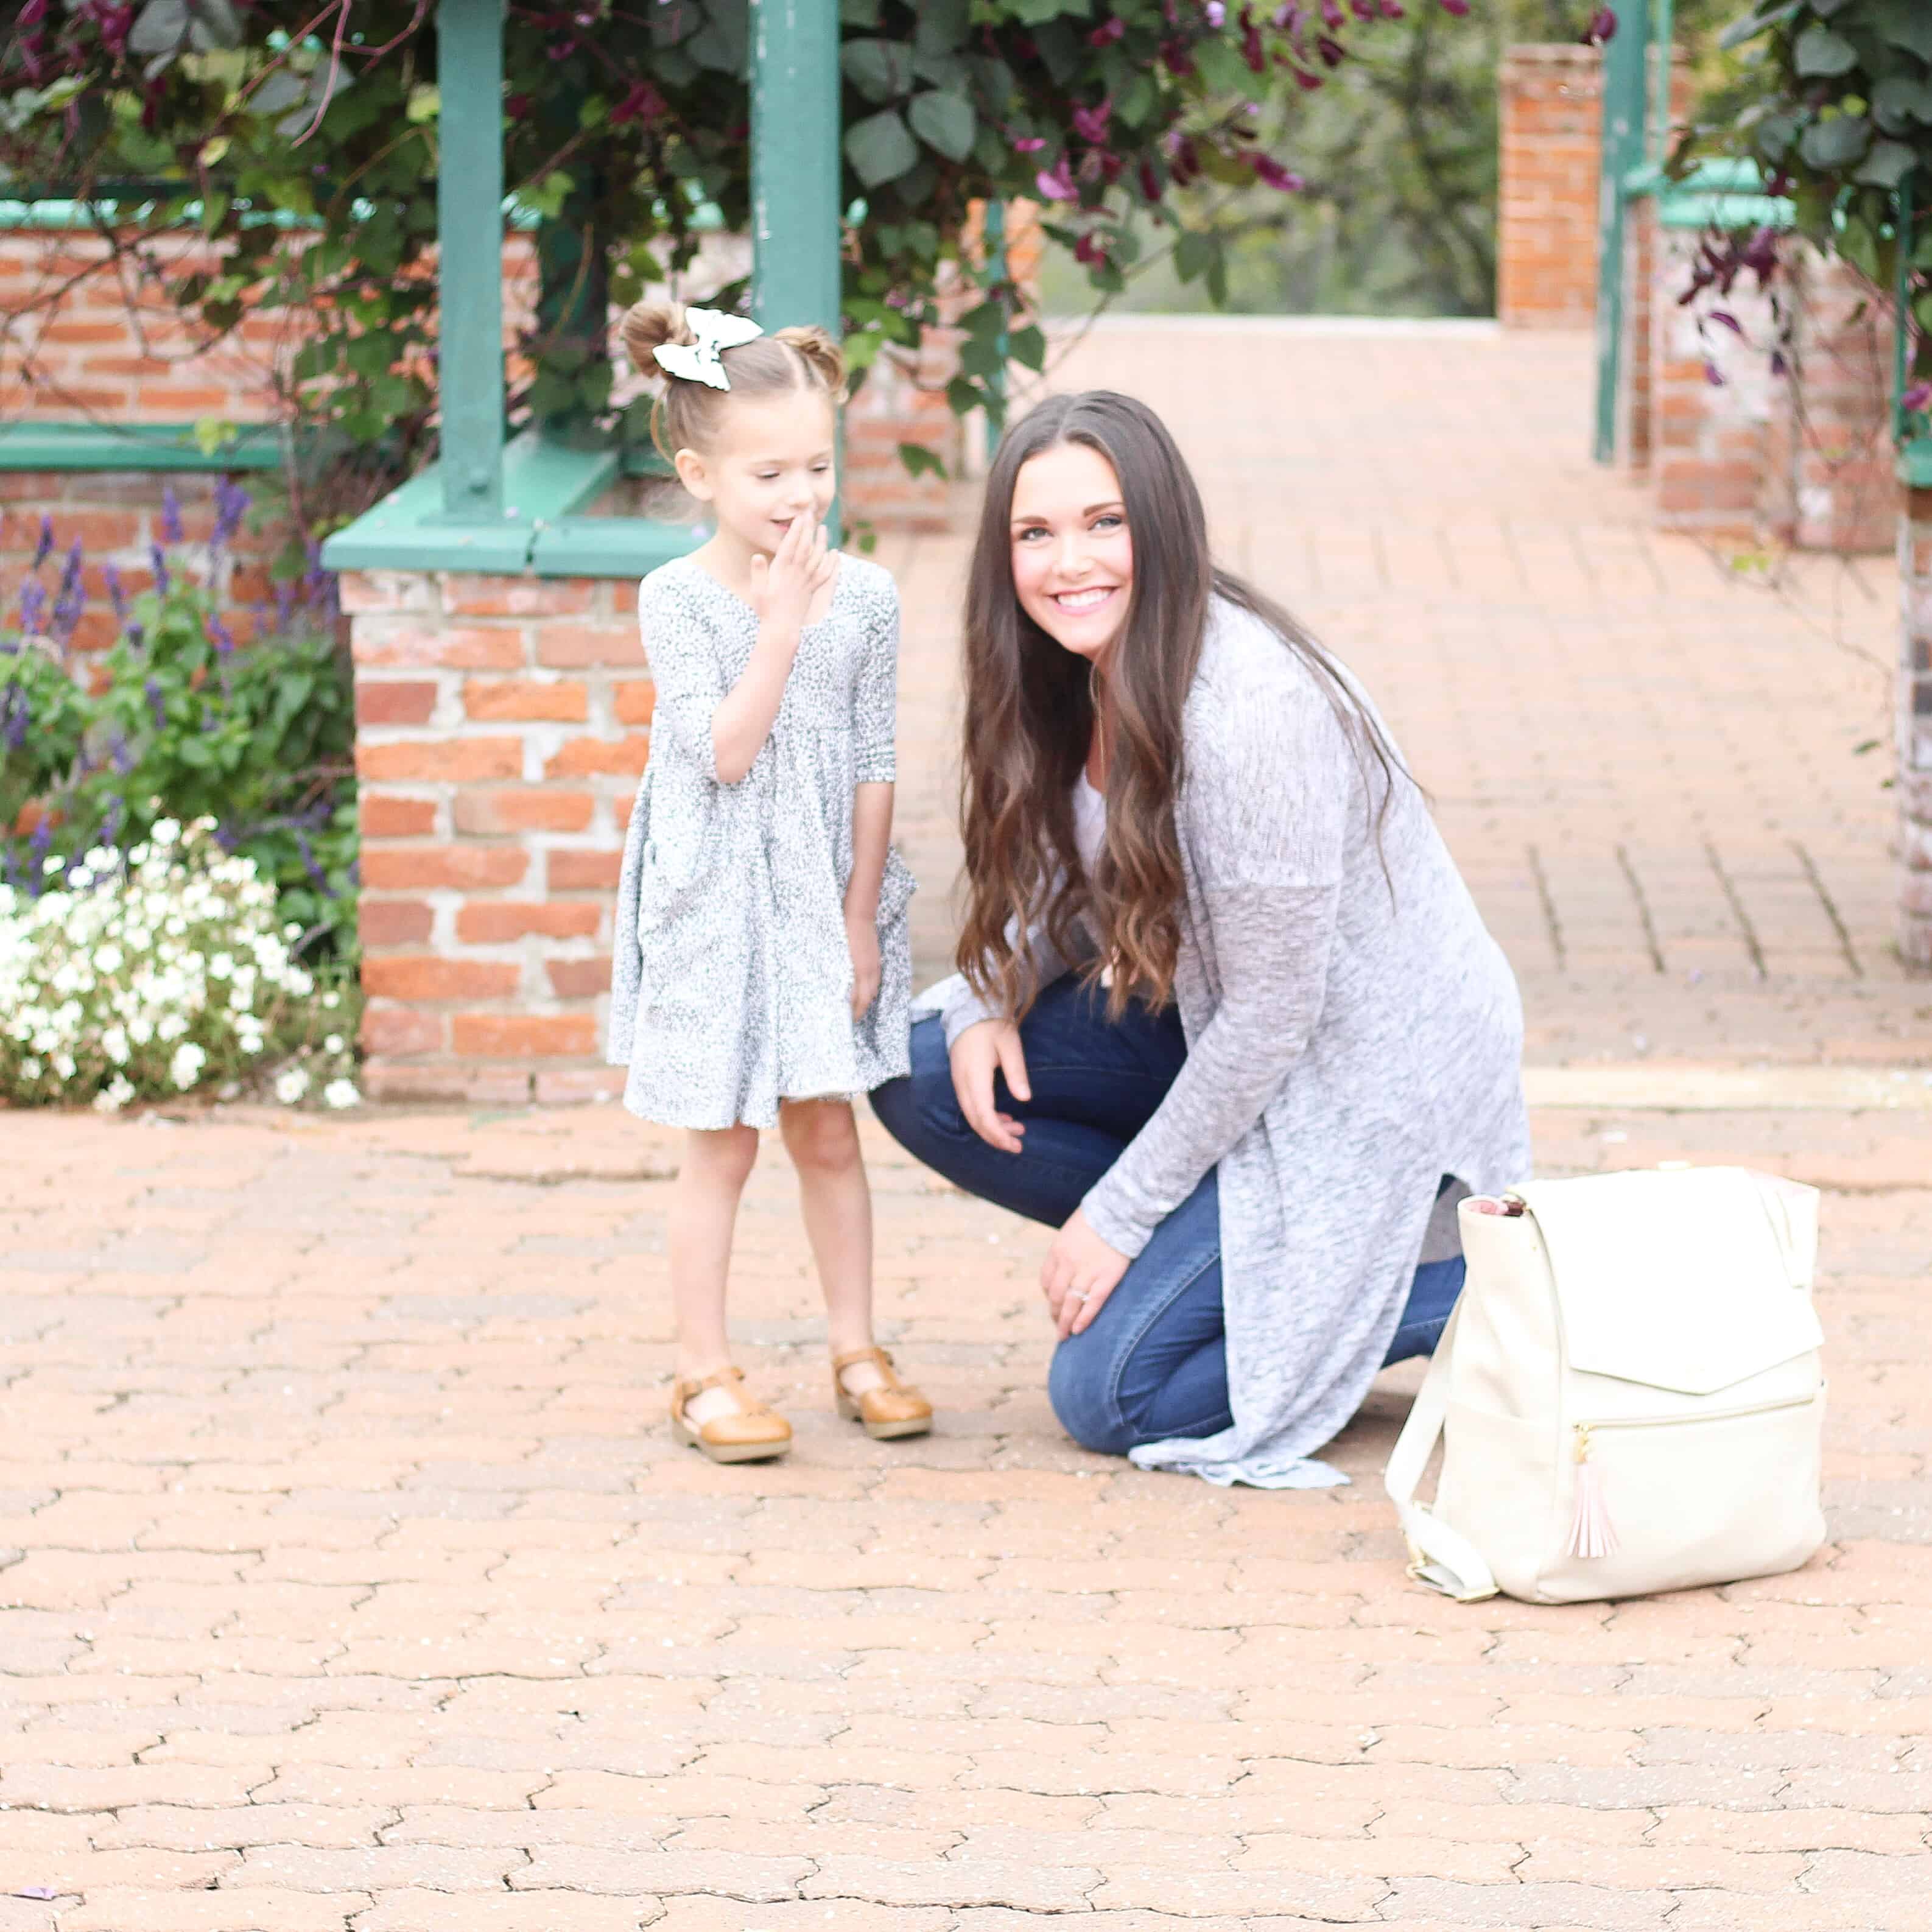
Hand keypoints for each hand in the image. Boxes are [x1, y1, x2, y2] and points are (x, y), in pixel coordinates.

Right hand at [748, 507, 834, 636]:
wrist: (782, 629)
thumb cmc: (766, 609)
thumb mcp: (757, 591)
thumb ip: (758, 573)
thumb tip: (757, 556)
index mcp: (781, 571)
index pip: (790, 546)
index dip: (796, 530)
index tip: (799, 516)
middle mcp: (796, 574)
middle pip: (805, 547)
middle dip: (808, 529)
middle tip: (811, 513)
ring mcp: (806, 581)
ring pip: (817, 558)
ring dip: (821, 541)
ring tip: (823, 528)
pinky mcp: (812, 589)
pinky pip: (825, 574)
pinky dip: (832, 563)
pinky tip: (835, 554)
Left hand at [844, 905, 880, 1019]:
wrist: (859, 915)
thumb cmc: (842, 932)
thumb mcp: (835, 954)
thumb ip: (837, 972)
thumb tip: (834, 987)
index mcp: (855, 971)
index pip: (855, 999)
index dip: (851, 1011)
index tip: (845, 1019)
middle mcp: (867, 971)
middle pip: (866, 999)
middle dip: (859, 1011)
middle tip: (850, 1018)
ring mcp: (873, 966)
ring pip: (872, 991)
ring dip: (865, 1001)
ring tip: (857, 1008)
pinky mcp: (876, 961)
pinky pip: (875, 981)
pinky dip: (870, 990)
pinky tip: (864, 992)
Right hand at [948, 1018, 1029, 1154]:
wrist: (970, 1012)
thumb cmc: (993, 1027)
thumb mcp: (1010, 1045)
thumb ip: (1016, 1073)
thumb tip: (1025, 1099)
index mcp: (975, 1076)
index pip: (983, 1115)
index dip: (998, 1134)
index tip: (1016, 1145)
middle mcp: (962, 1083)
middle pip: (975, 1121)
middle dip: (996, 1137)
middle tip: (1018, 1144)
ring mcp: (959, 1082)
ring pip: (972, 1116)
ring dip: (992, 1128)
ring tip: (1017, 1130)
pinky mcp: (960, 1081)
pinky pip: (970, 1106)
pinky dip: (986, 1117)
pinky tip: (1003, 1118)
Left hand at [1042, 1207, 1129, 1337]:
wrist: (1120, 1210)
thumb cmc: (1098, 1217)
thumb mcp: (1072, 1230)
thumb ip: (1067, 1250)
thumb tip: (1066, 1268)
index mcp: (1057, 1251)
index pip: (1045, 1280)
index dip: (1048, 1296)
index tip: (1054, 1304)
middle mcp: (1068, 1263)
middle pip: (1055, 1296)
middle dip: (1054, 1314)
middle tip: (1058, 1327)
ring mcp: (1087, 1271)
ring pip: (1070, 1303)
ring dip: (1065, 1322)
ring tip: (1065, 1335)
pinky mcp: (1107, 1277)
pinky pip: (1092, 1303)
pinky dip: (1084, 1319)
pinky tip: (1078, 1330)